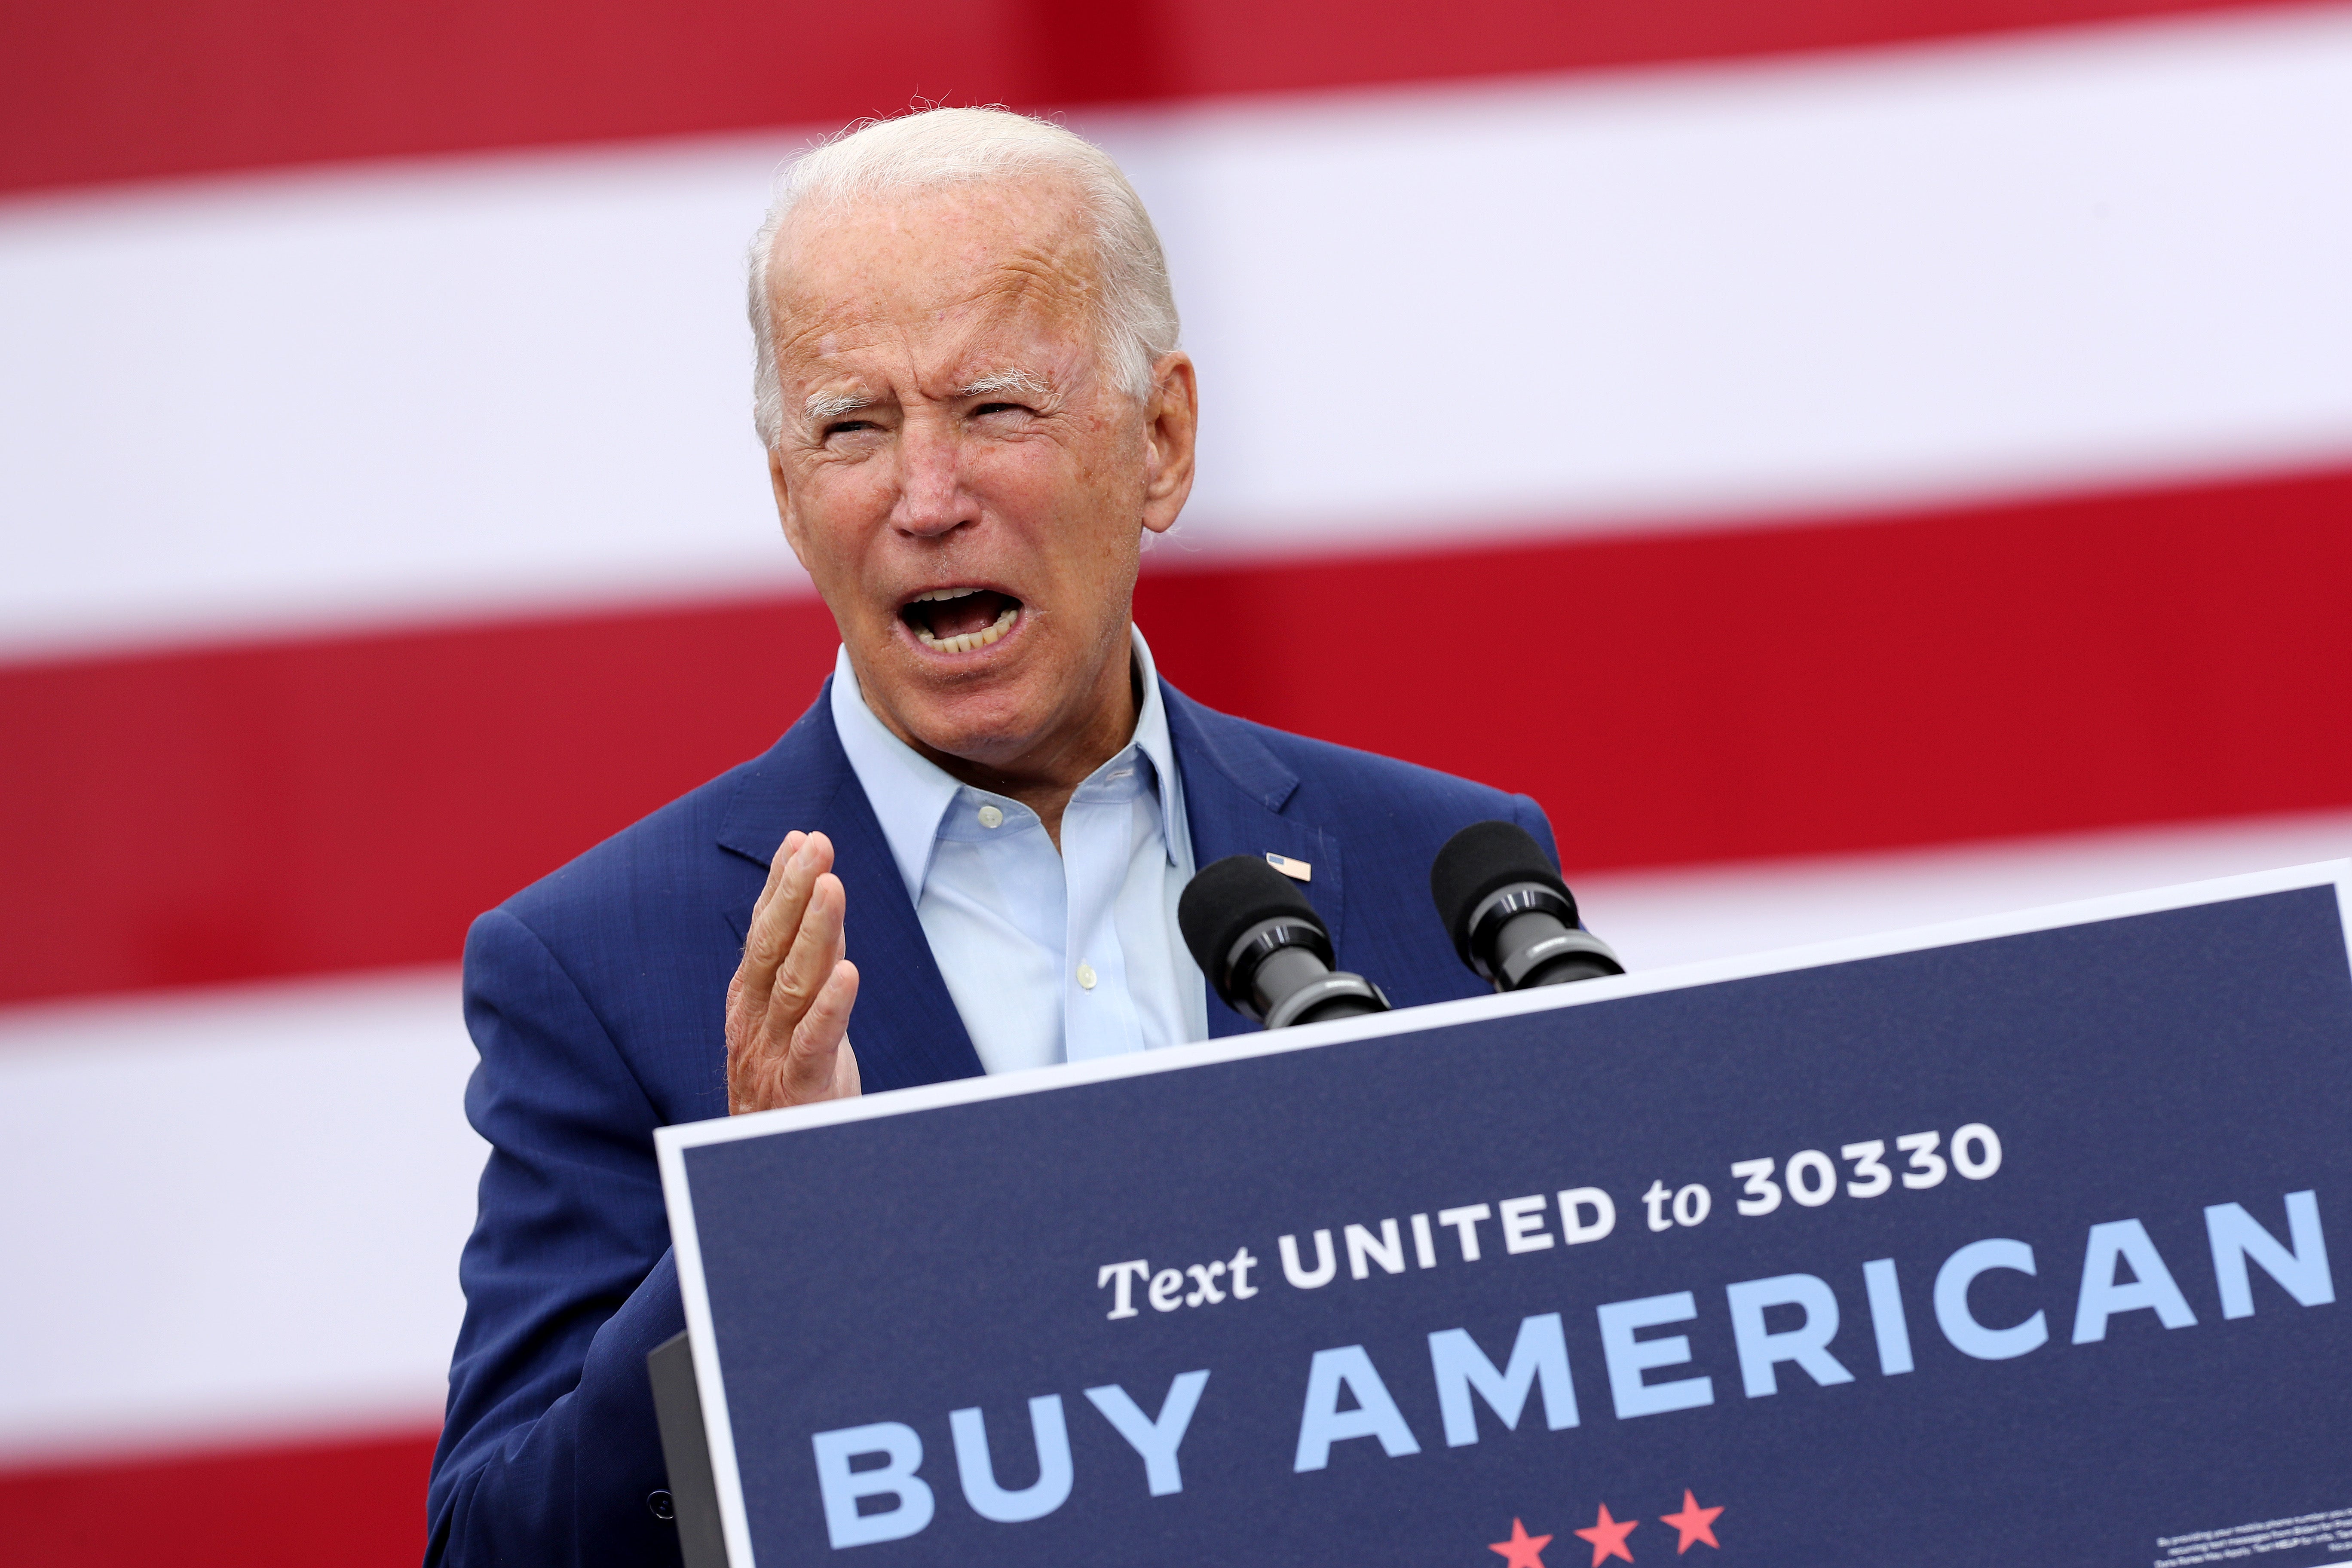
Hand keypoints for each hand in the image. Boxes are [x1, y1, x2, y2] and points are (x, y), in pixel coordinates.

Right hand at [725, 830, 861, 1113]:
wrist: (765, 1167)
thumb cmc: (787, 1083)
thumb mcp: (793, 1016)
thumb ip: (806, 962)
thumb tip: (820, 896)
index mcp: (748, 1000)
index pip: (764, 931)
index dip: (780, 884)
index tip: (800, 839)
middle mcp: (753, 1021)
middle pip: (772, 947)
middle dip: (792, 892)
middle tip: (816, 844)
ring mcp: (772, 1055)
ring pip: (792, 985)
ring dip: (813, 932)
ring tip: (830, 885)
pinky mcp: (800, 1089)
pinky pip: (814, 1043)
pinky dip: (830, 1007)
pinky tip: (848, 972)